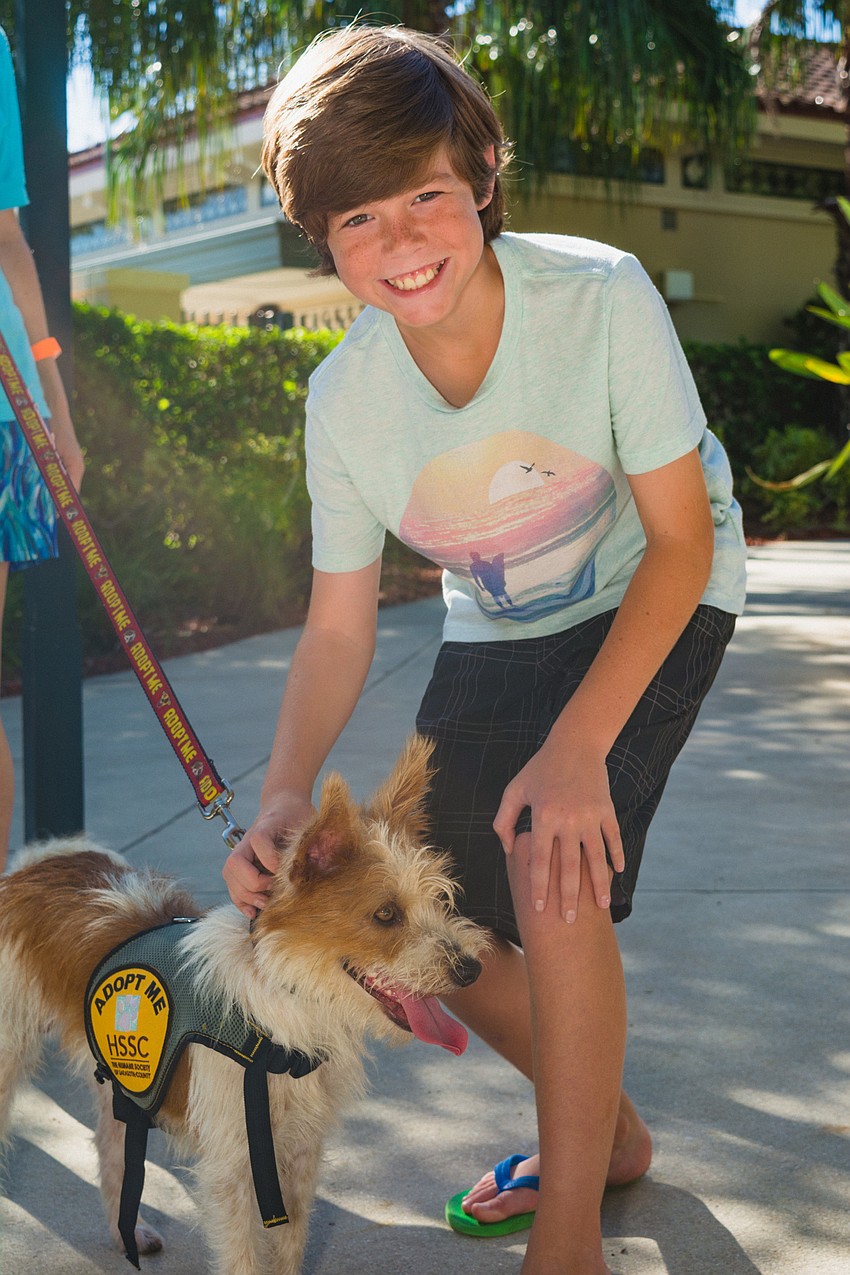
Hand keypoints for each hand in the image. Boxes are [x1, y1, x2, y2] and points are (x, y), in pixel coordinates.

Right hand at [223, 791, 314, 918]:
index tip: (287, 871)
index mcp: (264, 827)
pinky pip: (232, 887)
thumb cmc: (296, 816)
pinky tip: (253, 911)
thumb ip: (313, 841)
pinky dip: (240, 902)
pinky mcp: (238, 868)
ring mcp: (239, 855)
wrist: (282, 807)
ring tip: (267, 904)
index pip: (259, 842)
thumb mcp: (306, 823)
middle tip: (276, 889)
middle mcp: (246, 842)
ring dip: (248, 896)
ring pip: (231, 879)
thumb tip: (319, 863)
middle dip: (257, 883)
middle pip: (237, 866)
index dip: (272, 861)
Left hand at [493, 738, 624, 923]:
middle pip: (568, 866)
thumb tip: (507, 849)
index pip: (539, 860)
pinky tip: (616, 874)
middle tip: (568, 921)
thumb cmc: (539, 769)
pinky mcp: (607, 810)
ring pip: (596, 857)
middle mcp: (568, 819)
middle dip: (568, 896)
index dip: (539, 887)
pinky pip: (613, 838)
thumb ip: (504, 820)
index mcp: (544, 816)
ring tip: (602, 907)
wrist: (575, 744)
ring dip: (599, 884)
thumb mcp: (514, 790)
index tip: (539, 909)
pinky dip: (616, 856)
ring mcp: (590, 816)